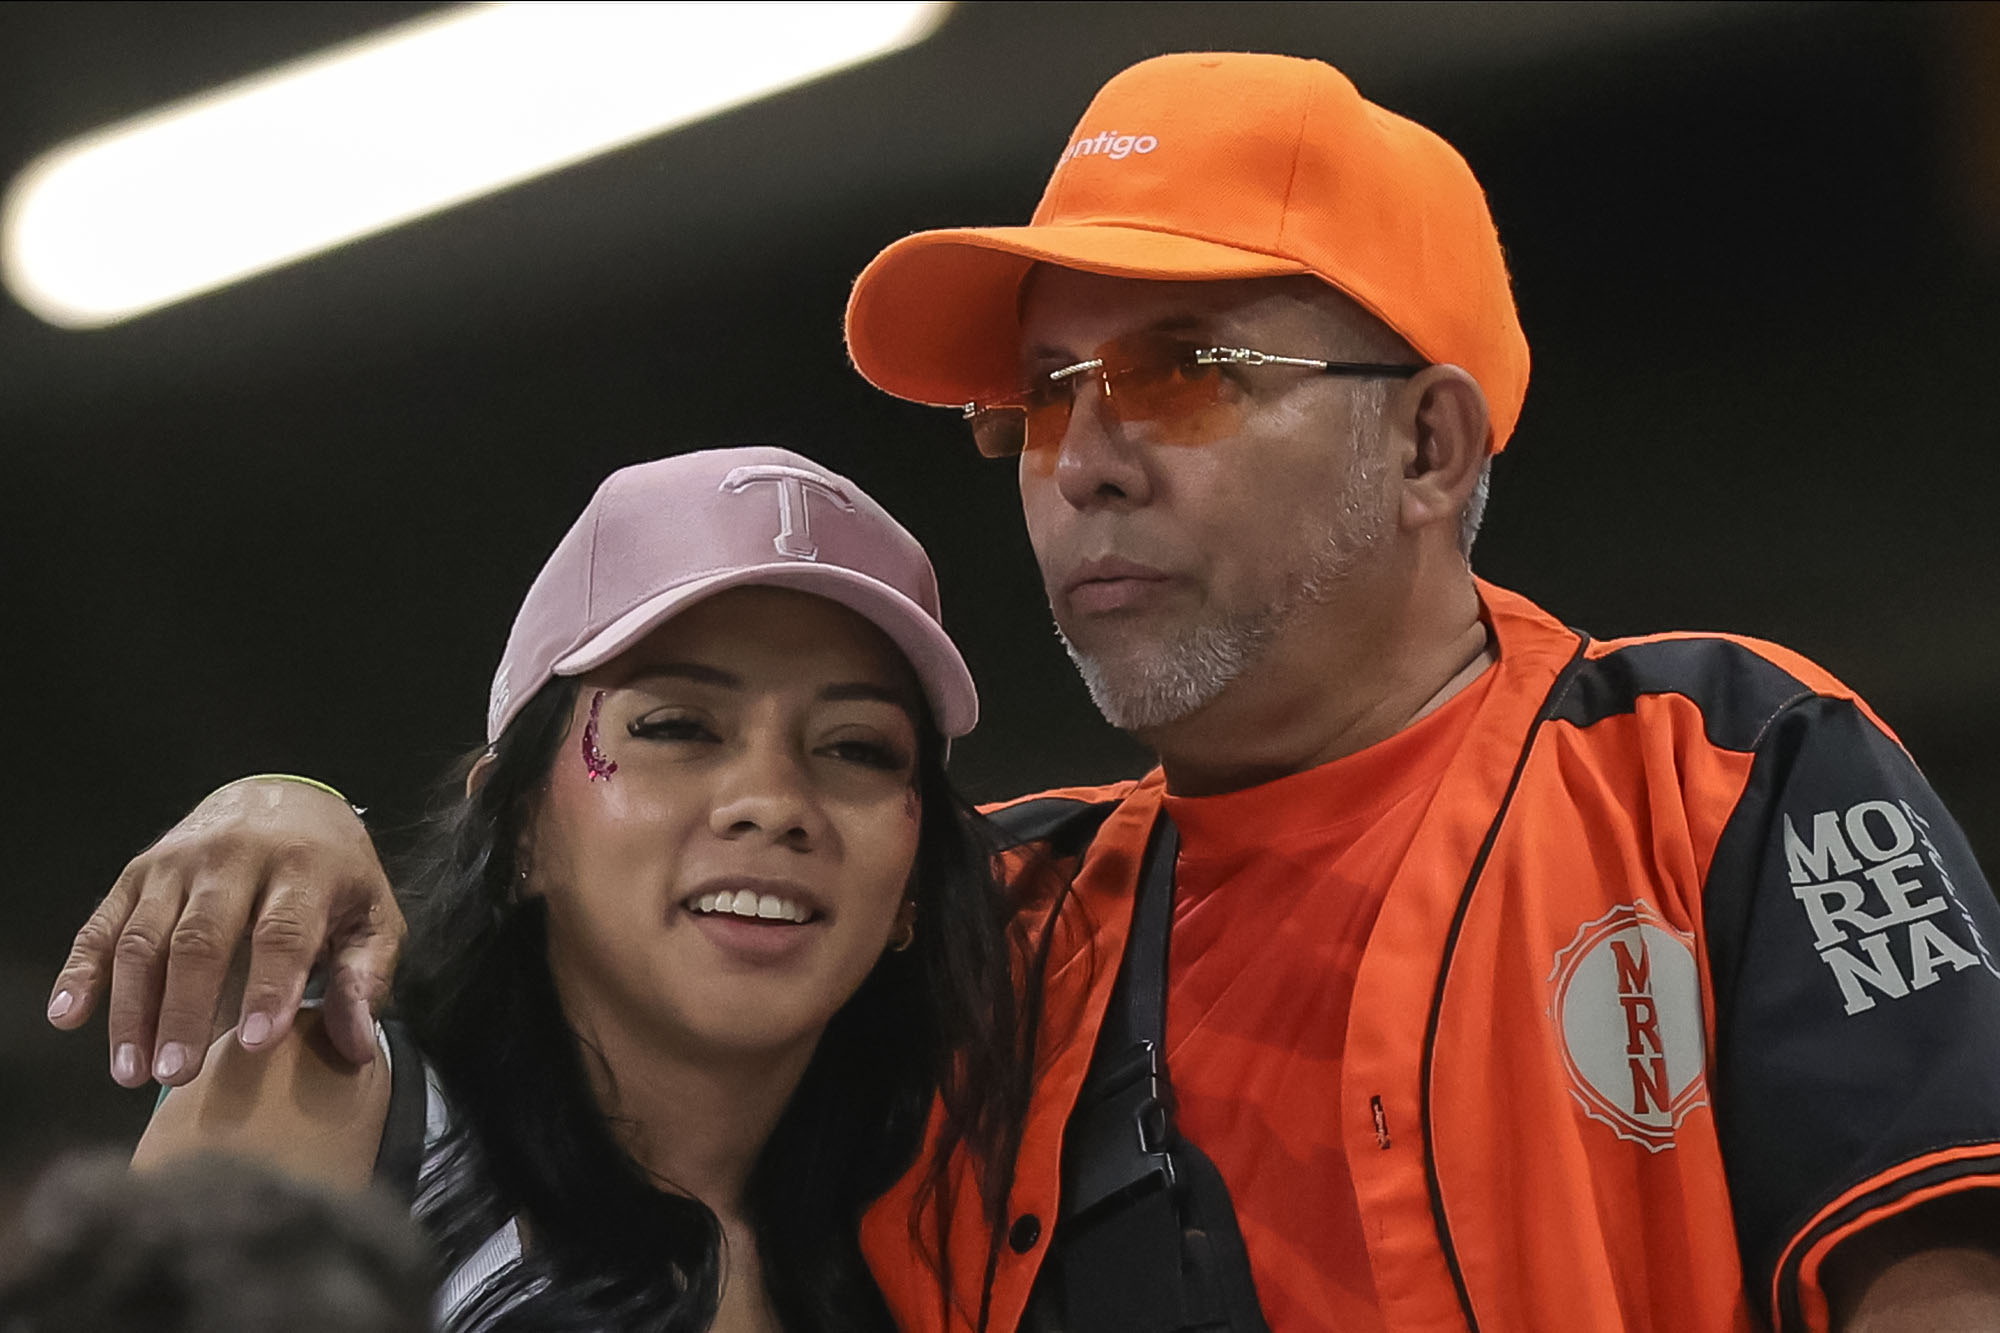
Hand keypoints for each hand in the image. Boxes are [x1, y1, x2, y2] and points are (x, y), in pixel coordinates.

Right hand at [46, 777, 403, 1087]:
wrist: (286, 801)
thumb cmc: (335, 877)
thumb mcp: (372, 916)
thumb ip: (364, 979)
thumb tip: (357, 1047)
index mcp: (302, 867)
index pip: (282, 931)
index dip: (268, 988)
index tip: (256, 1045)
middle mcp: (234, 857)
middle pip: (201, 938)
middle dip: (186, 1010)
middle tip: (177, 1075)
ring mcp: (178, 863)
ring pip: (144, 938)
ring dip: (132, 1007)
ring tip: (132, 1071)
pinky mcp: (139, 872)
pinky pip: (102, 924)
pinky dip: (80, 970)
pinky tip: (68, 1016)